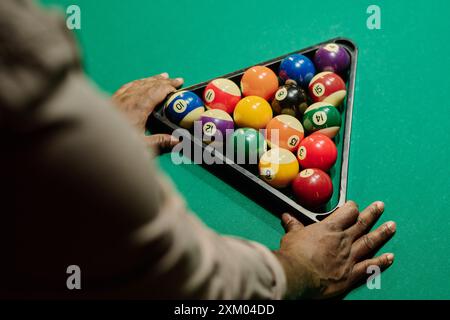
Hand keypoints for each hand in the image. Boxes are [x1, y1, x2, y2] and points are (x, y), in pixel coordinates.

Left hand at [112, 73, 183, 153]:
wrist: (93, 141)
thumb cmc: (116, 144)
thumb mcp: (142, 146)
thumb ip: (160, 142)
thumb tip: (176, 140)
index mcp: (139, 107)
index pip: (158, 91)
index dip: (169, 87)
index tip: (179, 87)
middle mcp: (129, 98)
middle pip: (150, 84)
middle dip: (165, 81)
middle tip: (178, 80)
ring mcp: (120, 98)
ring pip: (139, 83)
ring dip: (153, 79)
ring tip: (163, 76)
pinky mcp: (112, 100)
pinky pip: (128, 86)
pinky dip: (138, 82)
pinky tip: (140, 82)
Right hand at [274, 201, 395, 298]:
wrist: (297, 275)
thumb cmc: (294, 255)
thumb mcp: (292, 236)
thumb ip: (294, 226)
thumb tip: (287, 217)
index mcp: (330, 228)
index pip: (346, 213)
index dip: (351, 208)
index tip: (353, 206)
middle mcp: (343, 240)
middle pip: (362, 223)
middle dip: (372, 214)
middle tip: (381, 206)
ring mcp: (350, 257)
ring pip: (369, 242)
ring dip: (382, 233)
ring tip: (392, 226)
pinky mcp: (351, 274)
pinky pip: (369, 266)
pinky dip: (381, 262)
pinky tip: (390, 257)